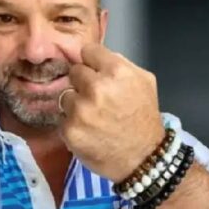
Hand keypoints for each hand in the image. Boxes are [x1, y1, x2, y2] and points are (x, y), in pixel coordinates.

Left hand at [58, 43, 165, 182]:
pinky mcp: (69, 130)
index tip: (97, 72)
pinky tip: (89, 131)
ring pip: (66, 95)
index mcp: (117, 71)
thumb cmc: (145, 118)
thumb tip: (98, 57)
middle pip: (74, 71)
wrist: (143, 157)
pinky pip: (63, 118)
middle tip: (98, 98)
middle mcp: (96, 87)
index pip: (88, 51)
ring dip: (76, 104)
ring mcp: (80, 110)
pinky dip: (74, 124)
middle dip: (84, 82)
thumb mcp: (145, 82)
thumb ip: (122, 64)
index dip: (94, 62)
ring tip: (94, 117)